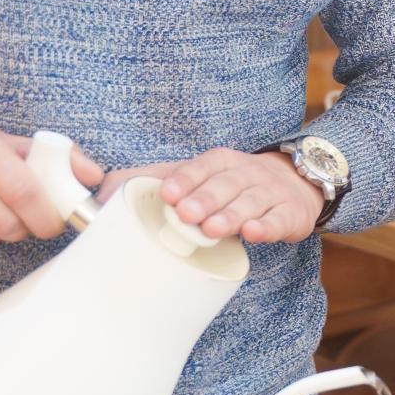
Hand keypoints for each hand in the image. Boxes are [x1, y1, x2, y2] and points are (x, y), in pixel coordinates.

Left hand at [100, 148, 321, 244]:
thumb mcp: (194, 174)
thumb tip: (104, 191)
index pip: (200, 167)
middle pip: (224, 185)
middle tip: (186, 214)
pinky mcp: (288, 214)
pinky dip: (267, 226)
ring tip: (213, 229)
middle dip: (205, 198)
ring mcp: (269, 194)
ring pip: (250, 202)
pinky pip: (278, 220)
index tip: (168, 194)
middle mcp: (245, 173)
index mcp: (218, 162)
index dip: (185, 179)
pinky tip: (254, 232)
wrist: (290, 183)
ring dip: (231, 214)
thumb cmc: (228, 185)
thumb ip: (149, 180)